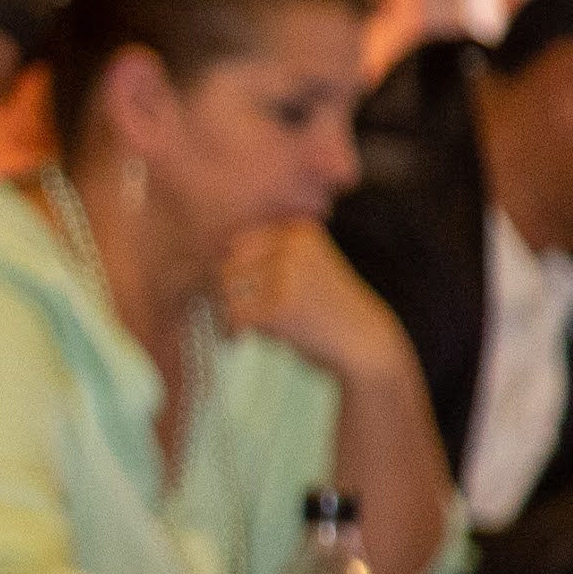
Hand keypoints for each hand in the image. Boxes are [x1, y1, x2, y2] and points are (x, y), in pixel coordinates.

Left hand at [217, 221, 416, 387]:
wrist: (367, 343)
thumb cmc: (327, 309)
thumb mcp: (304, 269)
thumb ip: (266, 258)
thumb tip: (205, 255)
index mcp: (300, 231)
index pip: (239, 243)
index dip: (231, 272)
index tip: (239, 294)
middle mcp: (294, 246)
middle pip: (228, 264)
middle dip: (225, 292)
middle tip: (233, 314)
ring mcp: (288, 275)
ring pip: (227, 290)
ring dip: (227, 312)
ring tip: (241, 328)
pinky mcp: (279, 307)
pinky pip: (233, 316)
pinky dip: (231, 331)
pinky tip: (241, 340)